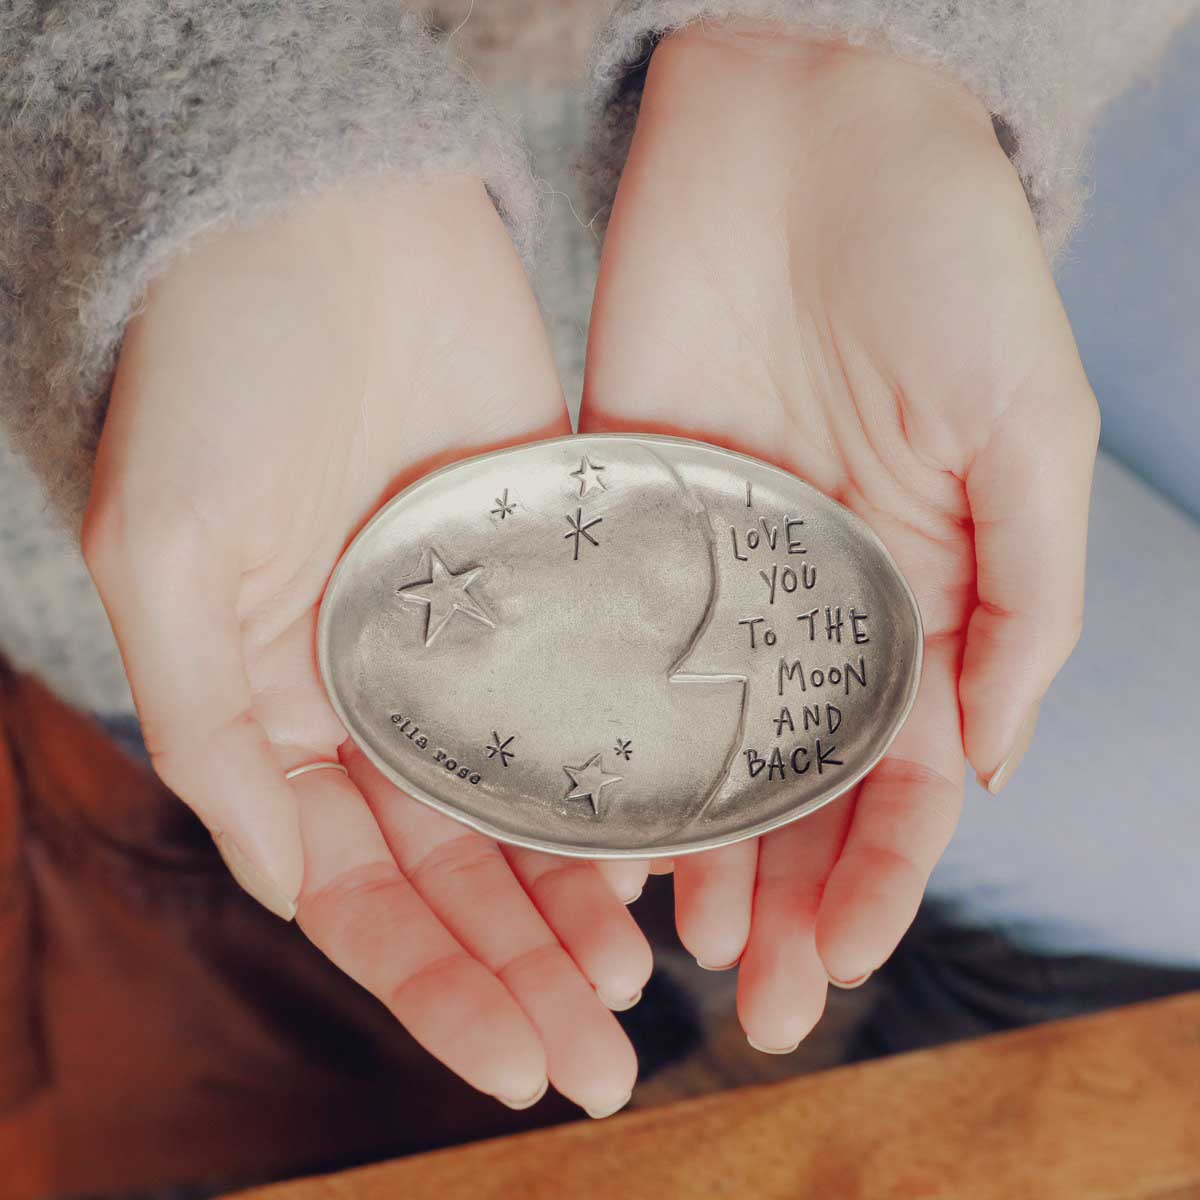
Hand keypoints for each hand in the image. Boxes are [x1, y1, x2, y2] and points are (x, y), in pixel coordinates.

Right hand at [84, 175, 650, 1114]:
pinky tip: (668, 855)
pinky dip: (625, 784)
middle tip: (607, 1061)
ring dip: (581, 904)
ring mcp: (470, 640)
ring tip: (645, 988)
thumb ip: (216, 727)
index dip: (437, 988)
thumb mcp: (170, 551)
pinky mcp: (548, 578)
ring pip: (532, 806)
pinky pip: (591, 706)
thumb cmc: (219, 366)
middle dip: (524, 973)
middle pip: (458, 871)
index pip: (359, 890)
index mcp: (279, 704)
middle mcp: (377, 690)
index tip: (517, 1067)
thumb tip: (282, 882)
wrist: (327, 216)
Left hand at [582, 29, 1097, 1048]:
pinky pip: (615, 646)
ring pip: (701, 737)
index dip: (883, 877)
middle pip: (797, 780)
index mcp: (916, 585)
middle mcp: (811, 594)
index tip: (845, 968)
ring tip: (676, 946)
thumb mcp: (1028, 426)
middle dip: (787, 895)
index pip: (903, 770)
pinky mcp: (626, 512)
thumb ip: (1025, 596)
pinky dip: (609, 738)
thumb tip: (991, 758)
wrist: (806, 124)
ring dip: (696, 847)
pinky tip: (595, 819)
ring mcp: (712, 562)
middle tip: (755, 1002)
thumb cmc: (941, 257)